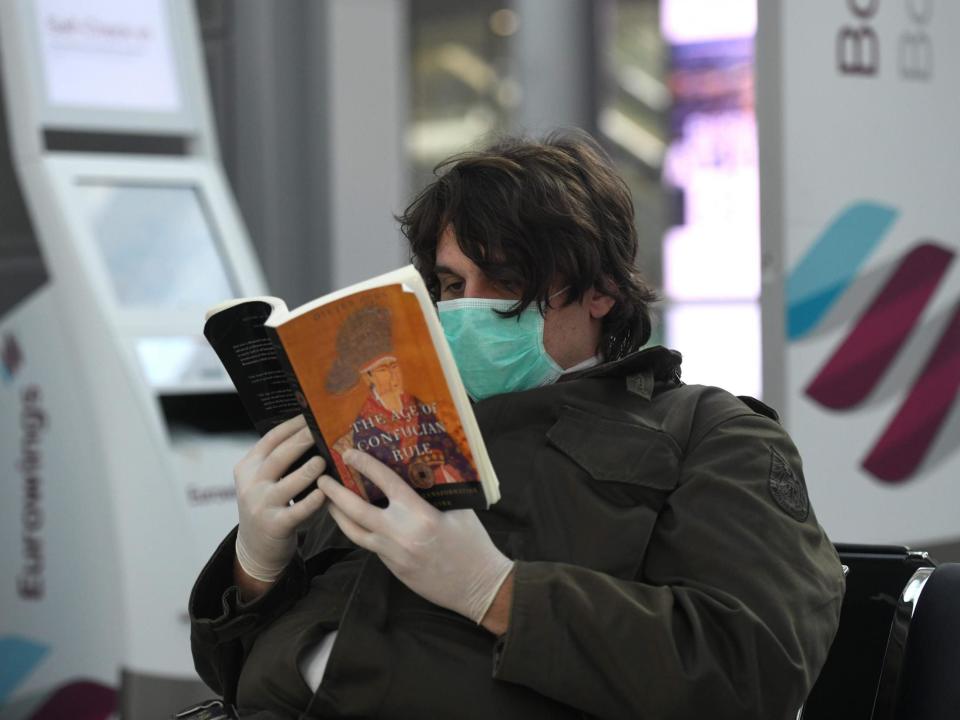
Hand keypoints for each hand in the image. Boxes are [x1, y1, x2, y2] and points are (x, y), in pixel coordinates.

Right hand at [234, 415, 327, 581]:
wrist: (256, 546)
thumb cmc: (269, 504)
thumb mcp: (264, 480)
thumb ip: (279, 459)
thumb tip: (313, 431)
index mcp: (248, 467)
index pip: (270, 440)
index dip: (292, 426)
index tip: (312, 414)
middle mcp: (251, 484)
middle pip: (278, 457)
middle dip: (302, 441)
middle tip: (323, 430)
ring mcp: (261, 505)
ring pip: (287, 483)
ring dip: (308, 470)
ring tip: (325, 459)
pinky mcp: (274, 525)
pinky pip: (296, 511)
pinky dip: (311, 501)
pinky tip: (324, 492)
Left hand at [319, 449, 513, 624]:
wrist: (478, 586)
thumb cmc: (473, 545)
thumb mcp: (460, 511)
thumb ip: (439, 492)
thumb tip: (422, 471)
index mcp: (420, 514)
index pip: (386, 483)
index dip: (366, 466)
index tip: (350, 453)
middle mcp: (401, 533)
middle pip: (356, 510)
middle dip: (335, 493)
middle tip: (322, 479)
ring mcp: (393, 554)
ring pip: (355, 532)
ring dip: (338, 515)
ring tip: (328, 501)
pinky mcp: (393, 569)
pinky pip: (370, 546)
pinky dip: (359, 531)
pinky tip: (355, 522)